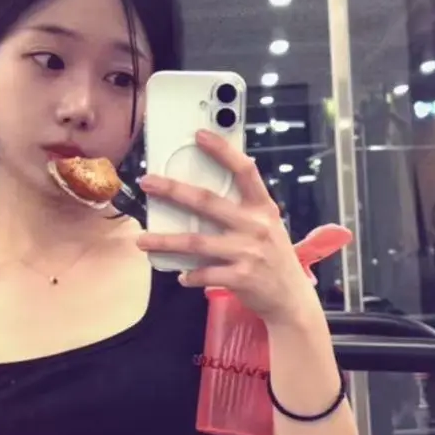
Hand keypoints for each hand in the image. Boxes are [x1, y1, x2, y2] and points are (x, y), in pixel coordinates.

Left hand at [138, 129, 343, 324]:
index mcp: (263, 209)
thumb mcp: (268, 227)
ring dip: (165, 241)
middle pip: (208, 202)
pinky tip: (180, 276)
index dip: (222, 151)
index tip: (199, 135)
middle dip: (174, 190)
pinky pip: (203, 273)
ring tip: (143, 239)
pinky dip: (189, 275)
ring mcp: (247, 252)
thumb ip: (244, 210)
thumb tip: (204, 195)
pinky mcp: (240, 277)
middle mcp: (256, 227)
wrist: (291, 299)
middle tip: (148, 182)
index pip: (245, 171)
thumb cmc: (274, 258)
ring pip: (196, 242)